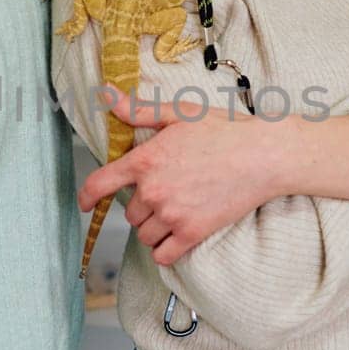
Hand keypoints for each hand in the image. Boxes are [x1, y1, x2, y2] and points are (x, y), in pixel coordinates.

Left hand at [79, 87, 298, 264]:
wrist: (262, 156)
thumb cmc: (223, 130)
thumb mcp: (178, 113)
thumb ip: (138, 110)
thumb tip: (107, 94)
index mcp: (145, 161)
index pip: (99, 184)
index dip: (87, 197)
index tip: (85, 204)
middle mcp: (152, 191)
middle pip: (129, 212)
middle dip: (141, 206)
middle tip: (165, 193)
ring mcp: (172, 215)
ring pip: (144, 235)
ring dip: (153, 228)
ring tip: (174, 213)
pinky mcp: (192, 233)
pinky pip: (163, 254)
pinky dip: (165, 250)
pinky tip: (175, 238)